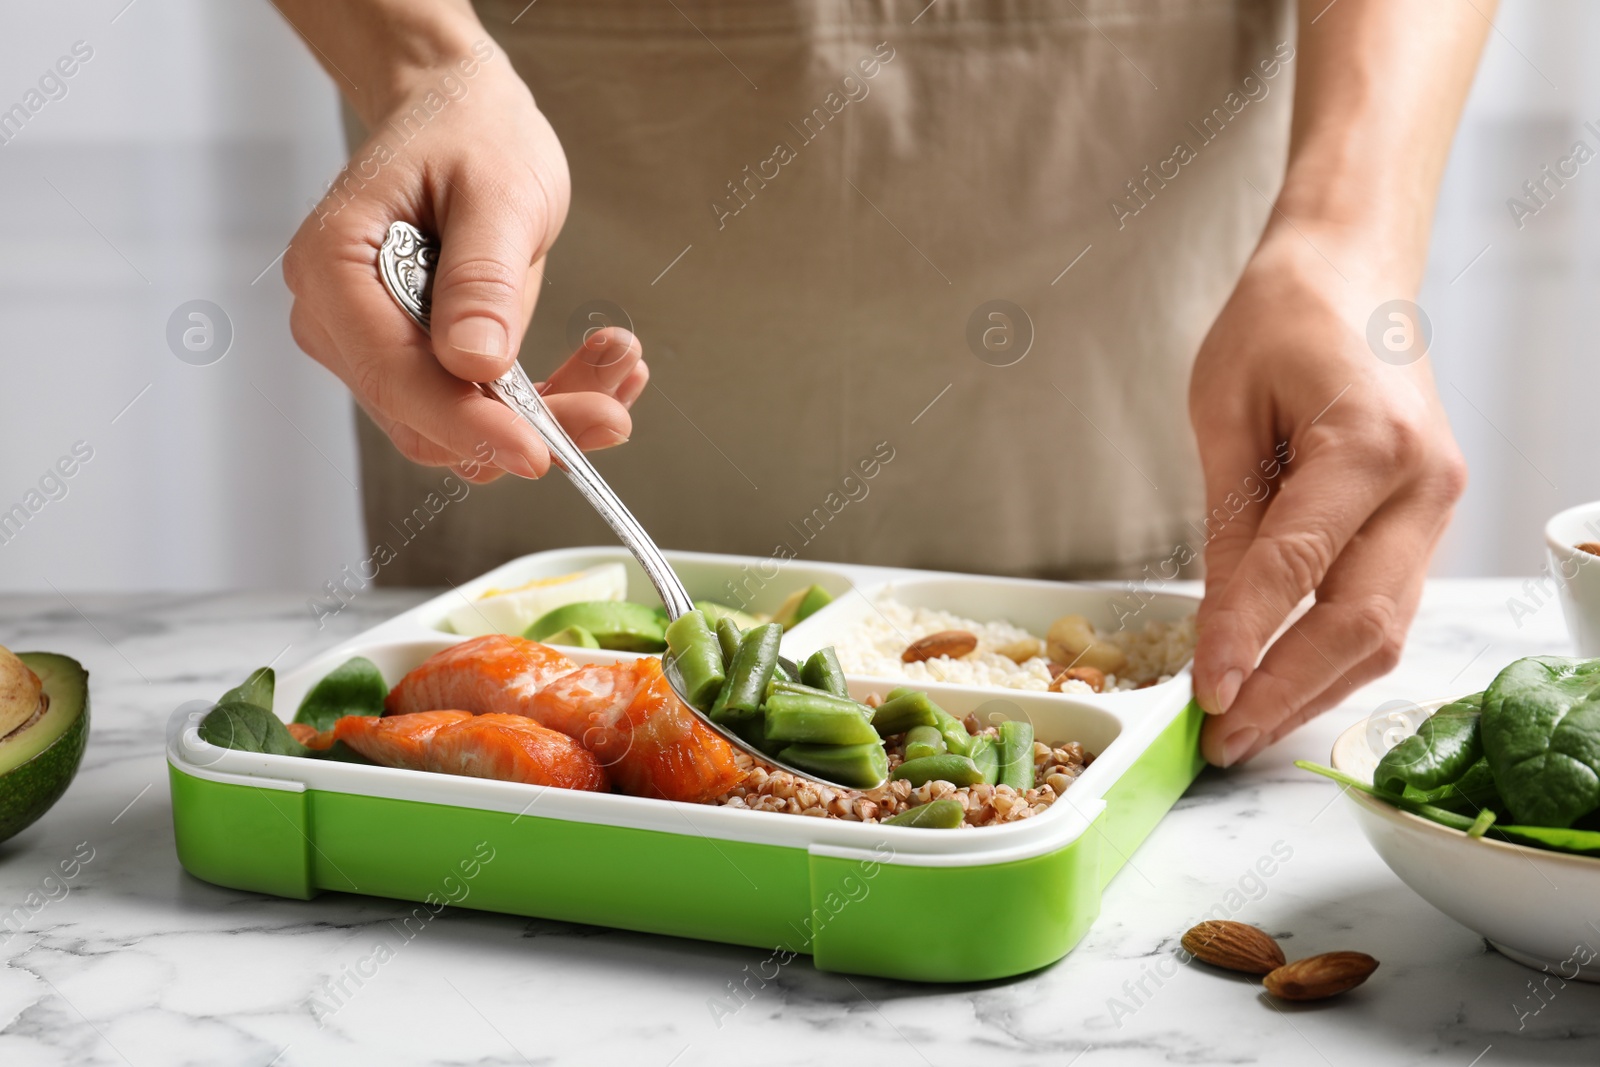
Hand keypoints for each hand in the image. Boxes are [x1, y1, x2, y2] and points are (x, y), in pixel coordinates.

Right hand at [282, 50, 646, 481]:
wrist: (461, 113)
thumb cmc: (469, 132)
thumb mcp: (496, 191)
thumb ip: (482, 278)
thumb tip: (476, 365)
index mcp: (334, 268)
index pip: (395, 376)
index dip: (468, 424)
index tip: (537, 451)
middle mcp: (339, 320)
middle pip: (427, 418)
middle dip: (525, 427)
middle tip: (614, 409)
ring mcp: (372, 346)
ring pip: (459, 425)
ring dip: (547, 414)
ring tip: (621, 363)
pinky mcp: (416, 358)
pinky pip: (476, 406)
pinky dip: (543, 401)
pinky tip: (604, 368)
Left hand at [1187, 226, 1467, 766]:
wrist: (1353, 269)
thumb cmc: (1279, 320)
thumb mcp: (1223, 410)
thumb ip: (1227, 520)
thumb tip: (1214, 626)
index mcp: (1368, 443)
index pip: (1298, 568)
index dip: (1247, 639)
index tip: (1204, 696)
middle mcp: (1422, 484)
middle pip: (1362, 623)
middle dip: (1287, 692)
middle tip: (1220, 741)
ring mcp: (1437, 505)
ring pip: (1385, 630)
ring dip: (1314, 688)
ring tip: (1243, 729)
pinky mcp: (1427, 519)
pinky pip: (1387, 607)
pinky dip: (1335, 654)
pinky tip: (1283, 682)